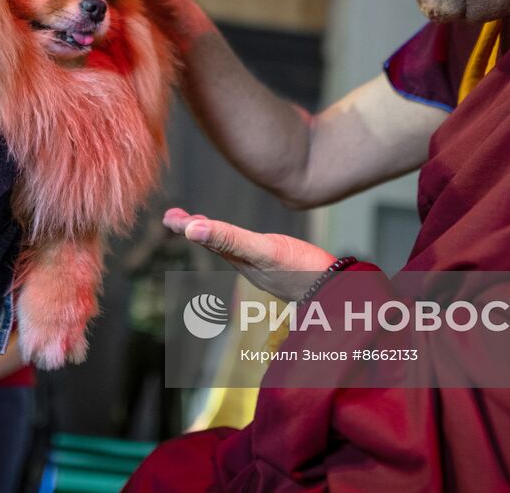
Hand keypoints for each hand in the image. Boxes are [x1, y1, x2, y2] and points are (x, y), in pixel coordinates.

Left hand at [162, 207, 336, 301]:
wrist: (340, 292)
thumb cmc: (303, 270)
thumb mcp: (262, 250)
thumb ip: (228, 238)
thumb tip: (191, 228)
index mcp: (243, 259)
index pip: (211, 239)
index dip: (189, 226)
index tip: (170, 217)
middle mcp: (251, 265)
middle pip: (218, 243)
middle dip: (196, 229)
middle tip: (174, 217)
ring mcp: (266, 268)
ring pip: (233, 249)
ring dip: (214, 235)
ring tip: (197, 224)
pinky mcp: (282, 268)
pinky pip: (251, 253)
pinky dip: (238, 243)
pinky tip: (242, 244)